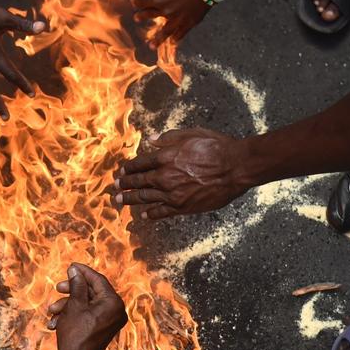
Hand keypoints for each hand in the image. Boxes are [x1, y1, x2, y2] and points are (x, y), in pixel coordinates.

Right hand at [47, 263, 127, 349]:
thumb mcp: (74, 305)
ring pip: (87, 305)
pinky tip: (55, 323)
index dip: (82, 272)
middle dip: (71, 291)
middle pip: (92, 292)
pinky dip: (72, 316)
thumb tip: (75, 270)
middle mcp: (116, 311)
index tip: (70, 266)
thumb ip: (77, 285)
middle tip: (58, 288)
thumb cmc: (75, 334)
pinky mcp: (103, 329)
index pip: (98, 280)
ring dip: (67, 306)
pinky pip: (88, 316)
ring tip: (52, 312)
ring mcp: (110, 321)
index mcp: (114, 303)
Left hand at [113, 129, 252, 218]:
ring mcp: (172, 193)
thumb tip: (151, 140)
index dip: (128, 168)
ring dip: (130, 199)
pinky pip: (161, 212)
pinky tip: (143, 215)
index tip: (120, 171)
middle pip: (138, 182)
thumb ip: (169, 138)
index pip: (140, 163)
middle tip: (114, 188)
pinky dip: (150, 214)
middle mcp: (164, 176)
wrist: (235, 167)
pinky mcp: (182, 207)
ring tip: (119, 201)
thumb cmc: (216, 147)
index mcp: (165, 157)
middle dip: (124, 184)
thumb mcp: (191, 134)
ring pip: (145, 198)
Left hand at [125, 0, 210, 46]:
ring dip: (157, 39)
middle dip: (142, 16)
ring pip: (164, 31)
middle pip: (150, 15)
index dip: (137, 2)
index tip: (135, 2)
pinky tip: (172, 42)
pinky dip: (176, 38)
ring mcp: (177, 19)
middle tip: (137, 19)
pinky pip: (180, 33)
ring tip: (151, 46)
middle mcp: (165, 12)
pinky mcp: (189, 22)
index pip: (141, 3)